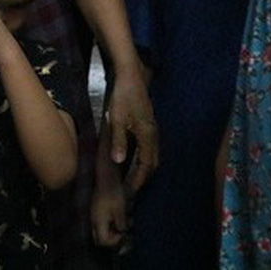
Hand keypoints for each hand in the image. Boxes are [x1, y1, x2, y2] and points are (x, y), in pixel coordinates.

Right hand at [91, 179, 128, 246]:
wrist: (105, 177)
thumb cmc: (113, 192)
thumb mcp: (120, 209)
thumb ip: (121, 223)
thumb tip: (122, 232)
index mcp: (98, 221)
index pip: (103, 241)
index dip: (114, 241)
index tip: (123, 233)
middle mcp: (94, 219)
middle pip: (99, 238)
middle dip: (112, 238)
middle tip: (122, 232)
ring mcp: (94, 215)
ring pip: (102, 230)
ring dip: (113, 229)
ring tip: (125, 221)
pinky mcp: (97, 210)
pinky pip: (103, 222)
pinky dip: (112, 222)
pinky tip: (120, 215)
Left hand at [105, 68, 158, 190]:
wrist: (131, 77)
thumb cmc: (123, 97)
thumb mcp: (117, 119)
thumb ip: (118, 141)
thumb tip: (118, 162)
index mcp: (148, 136)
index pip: (145, 166)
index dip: (138, 180)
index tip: (130, 193)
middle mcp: (154, 135)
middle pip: (152, 164)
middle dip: (143, 179)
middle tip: (132, 191)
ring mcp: (152, 130)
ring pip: (152, 156)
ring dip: (144, 169)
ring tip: (133, 180)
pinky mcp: (149, 125)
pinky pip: (149, 148)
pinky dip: (144, 159)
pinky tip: (134, 160)